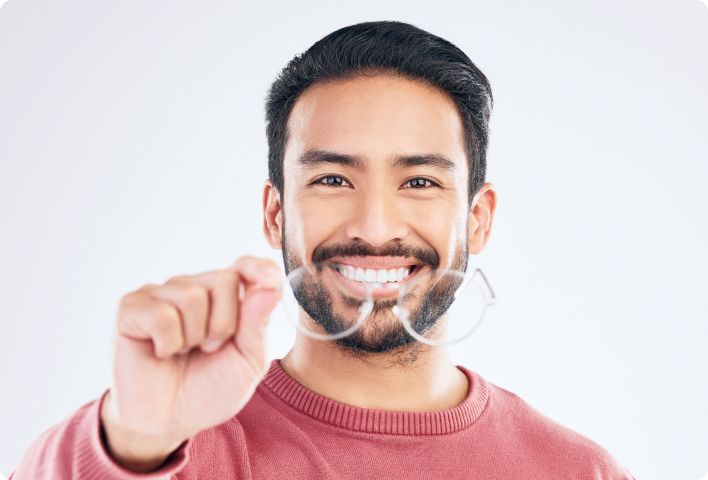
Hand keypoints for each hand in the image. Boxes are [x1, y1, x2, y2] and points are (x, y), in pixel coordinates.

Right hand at [100, 256, 282, 471]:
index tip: (270, 280)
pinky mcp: (132, 307)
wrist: (169, 421)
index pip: (246, 266)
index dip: (259, 267)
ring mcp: (161, 294)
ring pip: (193, 296)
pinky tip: (160, 352)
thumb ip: (258, 325)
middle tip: (210, 348)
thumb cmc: (210, 388)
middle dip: (225, 324)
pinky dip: (167, 343)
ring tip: (184, 352)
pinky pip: (161, 314)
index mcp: (226, 296)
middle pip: (225, 280)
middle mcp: (194, 287)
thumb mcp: (247, 362)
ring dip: (194, 337)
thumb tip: (270, 288)